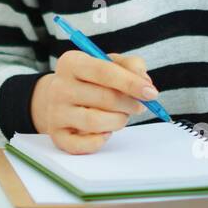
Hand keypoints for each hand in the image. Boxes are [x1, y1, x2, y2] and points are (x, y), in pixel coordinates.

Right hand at [30, 51, 157, 154]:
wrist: (57, 98)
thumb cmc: (89, 80)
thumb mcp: (108, 63)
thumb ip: (131, 66)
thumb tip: (145, 82)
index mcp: (71, 62)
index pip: (104, 72)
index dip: (131, 83)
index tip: (151, 93)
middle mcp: (59, 86)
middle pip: (104, 98)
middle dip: (130, 104)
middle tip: (138, 106)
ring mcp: (55, 112)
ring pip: (96, 122)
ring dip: (118, 121)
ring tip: (121, 116)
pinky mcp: (57, 135)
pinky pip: (84, 145)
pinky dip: (101, 140)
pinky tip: (105, 131)